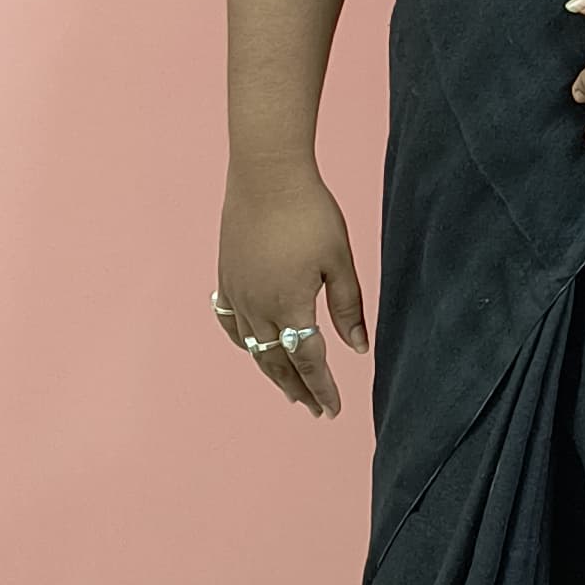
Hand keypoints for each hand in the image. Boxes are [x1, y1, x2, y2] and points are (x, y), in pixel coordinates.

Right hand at [214, 160, 368, 414]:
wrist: (266, 175)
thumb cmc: (309, 213)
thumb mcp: (340, 260)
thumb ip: (348, 307)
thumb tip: (358, 348)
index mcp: (291, 306)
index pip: (308, 361)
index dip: (322, 388)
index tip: (333, 410)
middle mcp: (258, 307)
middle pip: (277, 362)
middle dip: (298, 388)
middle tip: (313, 408)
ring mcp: (237, 293)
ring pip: (253, 347)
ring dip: (271, 371)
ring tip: (288, 388)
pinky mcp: (226, 277)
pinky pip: (230, 322)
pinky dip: (243, 341)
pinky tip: (252, 345)